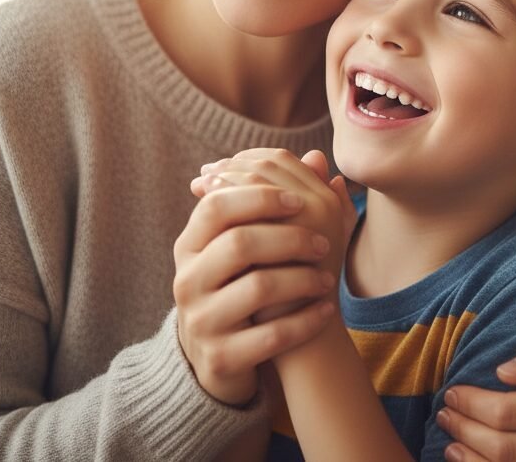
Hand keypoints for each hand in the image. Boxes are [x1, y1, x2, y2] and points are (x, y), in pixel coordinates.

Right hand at [173, 179, 335, 405]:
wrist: (219, 356)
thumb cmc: (240, 284)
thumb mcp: (247, 243)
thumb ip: (277, 200)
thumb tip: (317, 157)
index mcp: (191, 243)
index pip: (218, 204)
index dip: (260, 197)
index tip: (300, 200)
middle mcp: (187, 279)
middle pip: (239, 242)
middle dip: (289, 238)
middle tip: (323, 243)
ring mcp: (200, 320)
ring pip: (257, 288)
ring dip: (301, 279)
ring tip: (327, 278)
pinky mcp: (219, 357)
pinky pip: (270, 337)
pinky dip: (304, 322)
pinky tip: (326, 311)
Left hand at [198, 148, 355, 282]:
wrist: (304, 335)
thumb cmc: (293, 287)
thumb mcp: (292, 243)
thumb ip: (288, 206)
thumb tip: (299, 161)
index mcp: (327, 199)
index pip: (284, 160)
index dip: (250, 158)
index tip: (219, 167)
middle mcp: (324, 202)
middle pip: (270, 165)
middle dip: (233, 165)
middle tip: (204, 174)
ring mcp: (310, 216)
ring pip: (261, 177)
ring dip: (227, 177)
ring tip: (201, 186)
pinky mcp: (291, 233)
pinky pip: (255, 199)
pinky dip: (227, 195)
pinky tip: (204, 203)